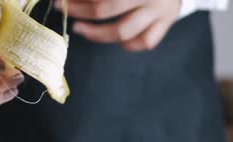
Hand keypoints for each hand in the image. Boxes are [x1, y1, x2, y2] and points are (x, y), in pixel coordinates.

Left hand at [55, 0, 180, 51]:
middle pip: (108, 6)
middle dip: (81, 10)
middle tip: (64, 9)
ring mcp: (161, 9)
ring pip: (123, 31)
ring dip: (96, 33)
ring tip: (80, 29)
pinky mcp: (168, 22)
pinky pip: (144, 42)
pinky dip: (126, 44)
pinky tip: (113, 38)